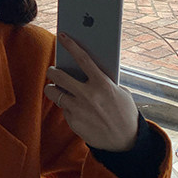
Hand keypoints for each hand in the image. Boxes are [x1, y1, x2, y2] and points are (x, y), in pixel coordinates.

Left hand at [44, 32, 139, 151]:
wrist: (125, 142)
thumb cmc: (124, 113)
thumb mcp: (120, 93)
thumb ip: (103, 82)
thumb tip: (86, 72)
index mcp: (102, 84)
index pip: (83, 59)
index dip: (71, 45)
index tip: (62, 36)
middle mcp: (88, 95)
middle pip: (60, 76)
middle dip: (53, 71)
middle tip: (52, 70)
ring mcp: (78, 109)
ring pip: (54, 93)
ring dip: (53, 89)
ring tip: (55, 88)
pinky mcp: (73, 121)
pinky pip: (63, 109)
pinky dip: (65, 106)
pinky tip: (72, 108)